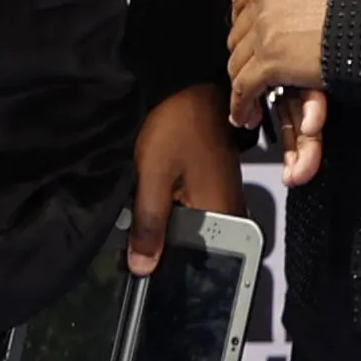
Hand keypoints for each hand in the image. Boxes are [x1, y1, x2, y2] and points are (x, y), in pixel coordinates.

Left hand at [128, 85, 243, 272]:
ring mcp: (221, 202)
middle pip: (194, 250)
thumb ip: (149, 224)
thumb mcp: (153, 176)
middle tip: (130, 250)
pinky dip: (168, 219)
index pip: (198, 265)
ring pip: (189, 234)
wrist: (189, 88)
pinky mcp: (211, 191)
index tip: (137, 271)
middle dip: (161, 251)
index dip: (165, 271)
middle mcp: (230, 213)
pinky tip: (147, 216)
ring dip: (162, 235)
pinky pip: (189, 217)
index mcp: (222, 215)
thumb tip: (143, 269)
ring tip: (135, 235)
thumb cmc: (177, 126)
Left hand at [227, 0, 360, 183]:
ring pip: (240, 54)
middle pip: (241, 22)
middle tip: (249, 66)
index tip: (251, 24)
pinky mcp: (272, 58)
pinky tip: (245, 115)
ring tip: (247, 96)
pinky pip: (246, 85)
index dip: (250, 9)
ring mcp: (266, 23)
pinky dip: (243, 102)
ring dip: (243, 77)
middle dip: (244, 46)